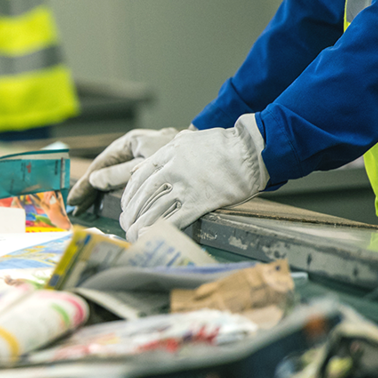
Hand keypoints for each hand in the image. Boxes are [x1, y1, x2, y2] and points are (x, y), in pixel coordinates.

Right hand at [68, 127, 178, 212]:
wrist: (220, 155)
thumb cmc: (185, 158)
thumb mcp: (148, 168)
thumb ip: (120, 173)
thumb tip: (95, 180)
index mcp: (132, 142)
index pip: (102, 163)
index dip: (87, 182)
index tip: (75, 198)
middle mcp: (137, 147)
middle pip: (107, 168)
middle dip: (91, 187)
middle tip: (77, 205)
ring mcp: (146, 156)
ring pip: (119, 174)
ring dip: (103, 190)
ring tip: (89, 205)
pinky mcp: (156, 166)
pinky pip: (132, 178)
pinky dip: (120, 190)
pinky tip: (112, 201)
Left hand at [119, 114, 268, 240]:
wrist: (251, 151)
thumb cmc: (223, 144)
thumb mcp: (187, 140)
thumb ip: (164, 153)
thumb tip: (142, 169)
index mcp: (168, 154)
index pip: (139, 177)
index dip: (129, 195)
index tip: (125, 206)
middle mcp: (173, 170)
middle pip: (143, 196)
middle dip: (131, 213)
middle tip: (125, 224)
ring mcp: (186, 186)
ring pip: (155, 209)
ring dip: (141, 225)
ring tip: (133, 235)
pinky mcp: (200, 201)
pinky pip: (175, 219)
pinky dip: (159, 230)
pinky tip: (150, 237)